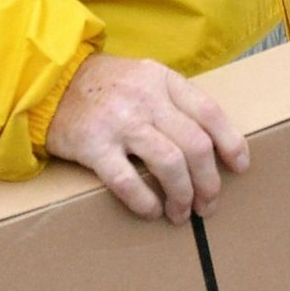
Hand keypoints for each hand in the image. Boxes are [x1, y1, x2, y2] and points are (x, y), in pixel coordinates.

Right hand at [45, 53, 248, 223]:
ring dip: (182, 195)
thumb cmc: (105, 86)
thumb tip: (210, 144)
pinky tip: (150, 210)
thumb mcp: (145, 78)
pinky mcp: (93, 144)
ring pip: (169, 163)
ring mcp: (119, 121)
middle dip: (208, 181)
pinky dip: (144, 201)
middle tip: (208, 204)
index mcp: (163, 80)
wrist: (50, 81)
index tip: (240, 167)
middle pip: (194, 145)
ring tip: (180, 213)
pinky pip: (126, 180)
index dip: (231, 143)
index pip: (209, 112)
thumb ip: (174, 101)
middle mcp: (145, 98)